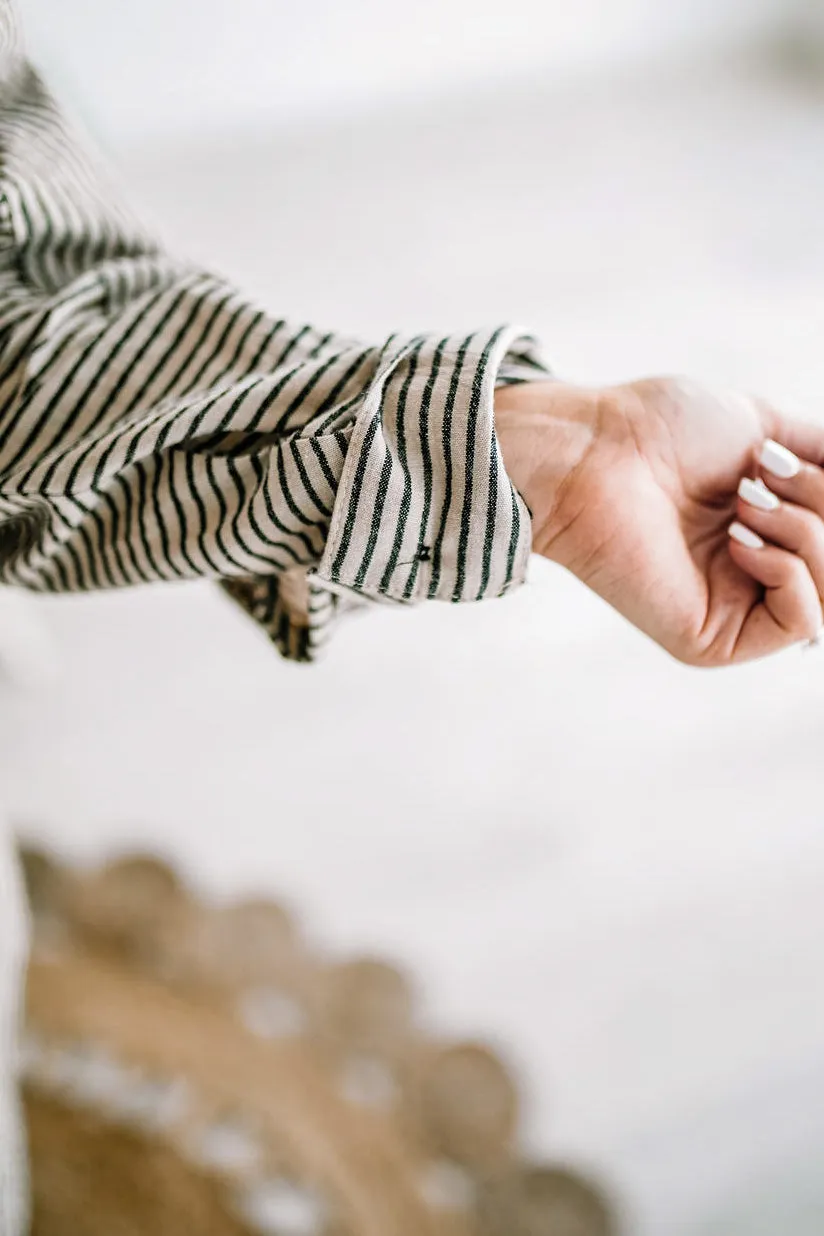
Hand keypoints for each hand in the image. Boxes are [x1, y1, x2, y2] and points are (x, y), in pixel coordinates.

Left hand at [495, 377, 823, 665]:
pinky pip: (799, 621)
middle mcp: (755, 575)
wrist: (594, 451)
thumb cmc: (662, 430)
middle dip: (823, 504)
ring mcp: (735, 610)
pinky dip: (790, 570)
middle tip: (770, 472)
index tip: (811, 463)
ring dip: (807, 531)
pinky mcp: (712, 641)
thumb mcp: (765, 427)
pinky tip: (740, 539)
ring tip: (746, 500)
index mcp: (767, 529)